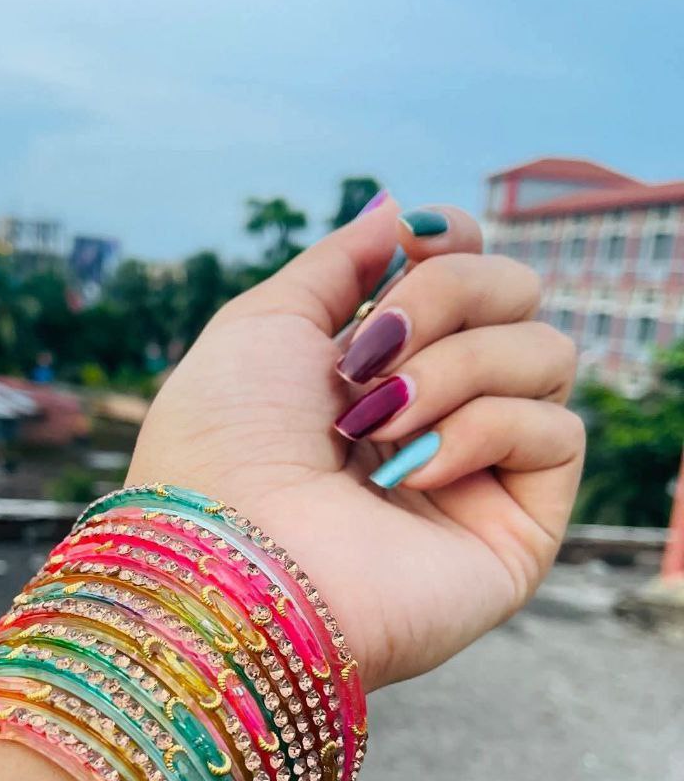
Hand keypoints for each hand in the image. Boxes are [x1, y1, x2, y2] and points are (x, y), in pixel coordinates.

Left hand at [128, 196, 583, 691]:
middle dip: (445, 296)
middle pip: (516, 295)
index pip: (468, 276)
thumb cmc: (223, 447)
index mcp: (379, 370)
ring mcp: (479, 472)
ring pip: (545, 353)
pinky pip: (556, 431)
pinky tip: (411, 474)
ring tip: (377, 425)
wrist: (229, 564)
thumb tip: (402, 216)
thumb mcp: (262, 324)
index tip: (420, 240)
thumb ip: (337, 263)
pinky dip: (482, 432)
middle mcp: (436, 414)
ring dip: (454, 368)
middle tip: (369, 354)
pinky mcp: (517, 530)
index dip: (456, 244)